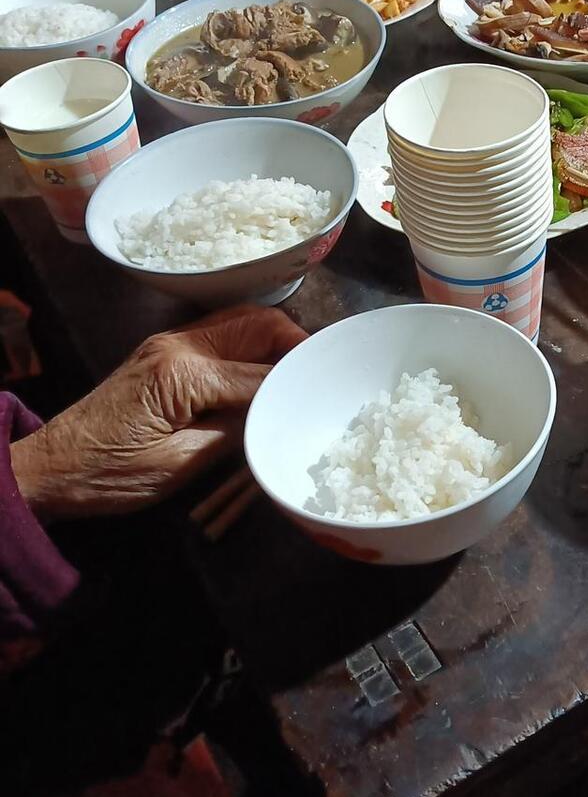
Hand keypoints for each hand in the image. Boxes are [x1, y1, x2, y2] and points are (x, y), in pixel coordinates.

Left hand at [10, 306, 306, 520]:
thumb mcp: (180, 464)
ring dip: (277, 340)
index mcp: (183, 372)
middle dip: (297, 344)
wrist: (47, 469)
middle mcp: (179, 344)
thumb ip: (236, 432)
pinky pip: (224, 333)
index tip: (331, 394)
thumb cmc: (108, 475)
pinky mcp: (166, 352)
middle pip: (259, 324)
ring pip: (243, 320)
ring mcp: (171, 343)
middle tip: (322, 375)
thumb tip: (282, 413)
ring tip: (300, 374)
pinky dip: (254, 345)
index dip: (297, 385)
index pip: (260, 374)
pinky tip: (267, 373)